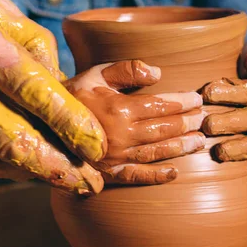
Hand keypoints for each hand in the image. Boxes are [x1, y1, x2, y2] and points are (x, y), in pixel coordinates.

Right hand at [0, 0, 106, 193]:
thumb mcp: (3, 11)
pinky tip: (32, 172)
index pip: (35, 94)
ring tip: (70, 183)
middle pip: (15, 140)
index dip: (71, 125)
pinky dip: (6, 170)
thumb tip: (66, 93)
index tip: (97, 145)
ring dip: (36, 176)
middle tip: (91, 182)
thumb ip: (40, 52)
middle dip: (60, 168)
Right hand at [65, 60, 204, 185]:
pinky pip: (138, 177)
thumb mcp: (96, 73)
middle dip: (188, 123)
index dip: (183, 102)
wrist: (42, 124)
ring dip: (182, 147)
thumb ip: (127, 69)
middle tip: (205, 119)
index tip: (198, 100)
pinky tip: (175, 173)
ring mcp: (117, 157)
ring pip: (157, 152)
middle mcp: (122, 135)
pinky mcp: (109, 174)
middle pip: (164, 129)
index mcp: (120, 109)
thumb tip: (158, 72)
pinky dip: (158, 176)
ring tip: (200, 142)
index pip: (161, 105)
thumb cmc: (73, 94)